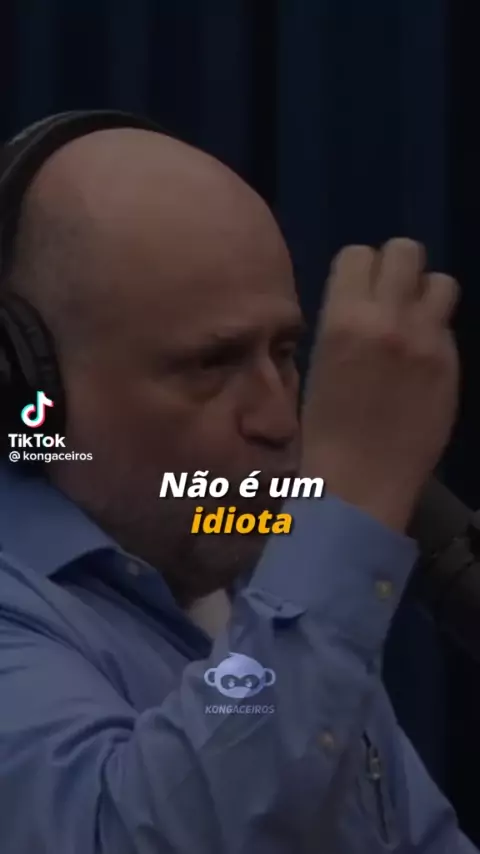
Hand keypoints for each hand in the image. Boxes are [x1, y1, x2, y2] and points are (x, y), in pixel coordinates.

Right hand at [301, 238, 458, 531]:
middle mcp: (390, 319)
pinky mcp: (451, 366)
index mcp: (344, 319)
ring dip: (426, 296)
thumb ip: (347, 325)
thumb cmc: (324, 431)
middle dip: (397, 269)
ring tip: (414, 324)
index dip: (359, 270)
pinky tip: (422, 367)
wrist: (360, 483)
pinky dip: (435, 337)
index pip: (358, 254)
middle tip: (390, 299)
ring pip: (442, 282)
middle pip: (406, 251)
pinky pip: (447, 329)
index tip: (358, 292)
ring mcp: (428, 342)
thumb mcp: (321, 364)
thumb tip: (366, 305)